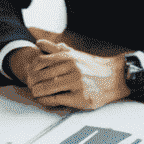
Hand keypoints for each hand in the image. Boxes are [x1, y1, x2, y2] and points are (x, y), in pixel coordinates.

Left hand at [12, 40, 129, 109]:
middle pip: (43, 76)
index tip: (29, 74)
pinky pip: (57, 100)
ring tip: (35, 93)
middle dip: (33, 82)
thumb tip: (39, 42)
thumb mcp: (75, 55)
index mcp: (69, 57)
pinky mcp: (80, 97)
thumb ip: (56, 49)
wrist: (114, 78)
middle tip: (29, 85)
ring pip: (48, 88)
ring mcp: (76, 83)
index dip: (32, 69)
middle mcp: (73, 69)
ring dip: (38, 92)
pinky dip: (47, 101)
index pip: (42, 62)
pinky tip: (43, 100)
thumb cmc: (92, 67)